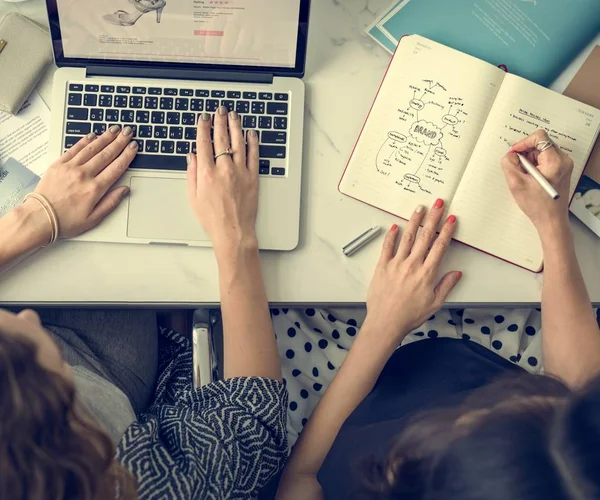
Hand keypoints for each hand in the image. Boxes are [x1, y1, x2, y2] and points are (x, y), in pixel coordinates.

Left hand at [28, 125, 136, 239]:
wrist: (39, 218)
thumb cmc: (65, 221)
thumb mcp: (94, 218)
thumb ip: (111, 202)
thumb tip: (124, 190)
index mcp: (95, 189)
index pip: (116, 167)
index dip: (127, 155)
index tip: (133, 147)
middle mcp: (84, 175)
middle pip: (106, 154)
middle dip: (119, 141)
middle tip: (128, 132)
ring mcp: (70, 168)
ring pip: (92, 148)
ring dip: (105, 137)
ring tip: (114, 129)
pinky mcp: (59, 164)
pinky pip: (75, 149)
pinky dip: (85, 141)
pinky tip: (93, 135)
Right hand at [187, 107, 259, 252]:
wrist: (233, 232)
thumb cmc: (212, 219)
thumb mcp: (193, 197)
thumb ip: (192, 174)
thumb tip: (192, 156)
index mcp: (206, 173)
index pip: (203, 143)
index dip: (203, 127)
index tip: (203, 118)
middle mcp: (223, 169)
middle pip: (221, 138)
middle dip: (219, 121)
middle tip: (220, 110)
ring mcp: (240, 172)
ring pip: (238, 143)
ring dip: (235, 126)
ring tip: (234, 115)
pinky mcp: (253, 178)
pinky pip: (254, 155)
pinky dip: (253, 142)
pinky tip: (251, 133)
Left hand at [365, 200, 461, 342]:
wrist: (386, 322)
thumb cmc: (409, 316)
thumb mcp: (434, 304)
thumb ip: (446, 286)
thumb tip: (457, 273)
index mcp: (427, 273)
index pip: (440, 247)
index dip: (447, 231)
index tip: (451, 219)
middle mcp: (412, 265)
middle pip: (425, 236)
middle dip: (433, 218)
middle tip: (438, 203)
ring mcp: (396, 264)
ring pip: (407, 237)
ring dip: (414, 221)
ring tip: (420, 208)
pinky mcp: (382, 266)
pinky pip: (387, 247)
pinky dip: (391, 236)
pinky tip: (394, 226)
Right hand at [501, 129, 573, 234]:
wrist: (551, 220)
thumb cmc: (537, 205)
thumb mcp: (516, 183)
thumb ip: (509, 164)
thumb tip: (510, 155)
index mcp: (554, 161)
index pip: (539, 137)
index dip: (523, 142)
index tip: (514, 153)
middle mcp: (563, 160)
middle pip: (540, 144)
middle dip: (526, 154)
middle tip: (518, 168)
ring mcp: (564, 165)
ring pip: (542, 152)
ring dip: (529, 160)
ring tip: (525, 176)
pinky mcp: (561, 170)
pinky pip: (545, 160)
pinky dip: (535, 165)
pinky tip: (530, 179)